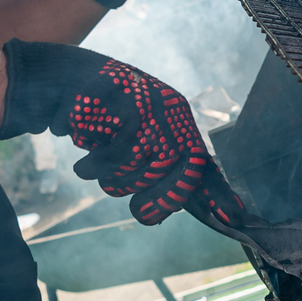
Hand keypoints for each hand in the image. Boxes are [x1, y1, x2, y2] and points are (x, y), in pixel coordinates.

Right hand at [0, 40, 243, 224]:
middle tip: (134, 205)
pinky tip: (86, 151)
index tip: (235, 221)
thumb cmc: (106, 120)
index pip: (201, 162)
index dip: (217, 193)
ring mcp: (141, 103)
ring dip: (112, 179)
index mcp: (178, 119)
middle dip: (150, 195)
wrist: (66, 79)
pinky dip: (93, 166)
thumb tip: (196, 213)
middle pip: (169, 168)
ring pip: (135, 165)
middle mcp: (166, 109)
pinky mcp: (112, 106)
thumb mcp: (140, 143)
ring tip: (96, 168)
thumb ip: (166, 175)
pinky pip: (108, 157)